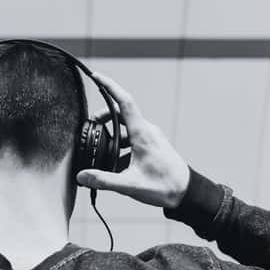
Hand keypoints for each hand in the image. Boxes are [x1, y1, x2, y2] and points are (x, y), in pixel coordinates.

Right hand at [75, 72, 190, 208]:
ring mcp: (151, 138)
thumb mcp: (130, 185)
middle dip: (104, 117)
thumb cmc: (164, 186)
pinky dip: (121, 146)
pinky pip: (132, 139)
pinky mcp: (152, 146)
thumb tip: (82, 176)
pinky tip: (114, 163)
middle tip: (91, 126)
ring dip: (112, 134)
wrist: (187, 192)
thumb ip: (104, 180)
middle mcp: (147, 131)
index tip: (96, 76)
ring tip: (100, 148)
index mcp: (142, 134)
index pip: (125, 102)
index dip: (109, 87)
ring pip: (126, 128)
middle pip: (121, 114)